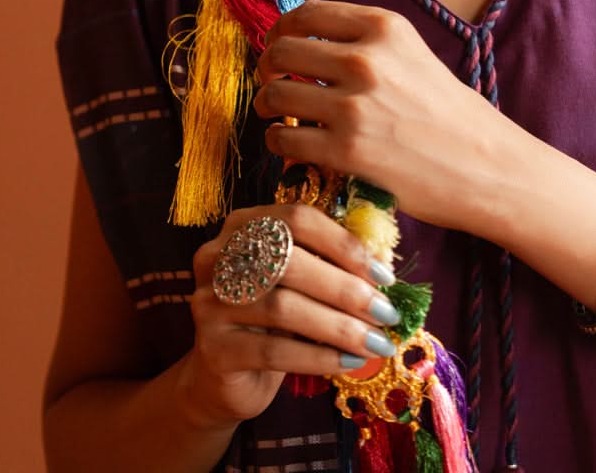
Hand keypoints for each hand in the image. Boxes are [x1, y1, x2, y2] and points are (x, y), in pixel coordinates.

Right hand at [179, 203, 400, 430]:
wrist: (222, 376)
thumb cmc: (271, 318)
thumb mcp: (297, 282)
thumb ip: (328, 261)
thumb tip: (384, 267)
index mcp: (242, 225)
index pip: (298, 219)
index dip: (344, 243)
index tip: (384, 274)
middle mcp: (217, 256)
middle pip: (291, 263)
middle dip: (346, 289)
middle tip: (386, 312)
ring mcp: (209, 302)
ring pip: (284, 308)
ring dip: (339, 326)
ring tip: (376, 342)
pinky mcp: (213, 349)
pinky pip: (274, 351)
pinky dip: (318, 356)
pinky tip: (349, 362)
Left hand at [254, 0, 501, 229]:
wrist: (485, 164)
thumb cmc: (449, 113)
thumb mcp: (412, 55)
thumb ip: (365, 42)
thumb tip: (306, 40)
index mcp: (384, 27)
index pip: (306, 14)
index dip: (281, 30)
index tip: (276, 45)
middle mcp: (366, 58)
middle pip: (284, 50)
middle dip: (268, 67)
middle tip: (271, 83)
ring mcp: (355, 105)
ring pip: (277, 94)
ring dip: (267, 105)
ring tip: (275, 116)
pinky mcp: (347, 151)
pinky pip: (285, 139)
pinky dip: (278, 143)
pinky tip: (289, 145)